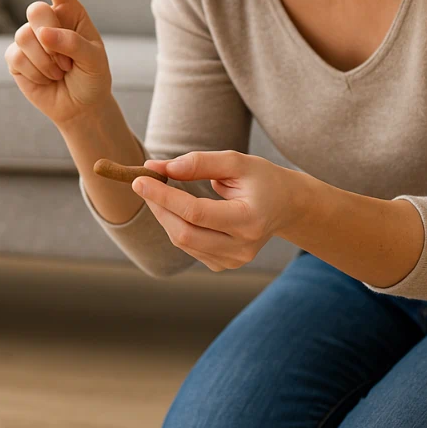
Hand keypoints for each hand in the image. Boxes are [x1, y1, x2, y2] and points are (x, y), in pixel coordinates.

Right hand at [5, 0, 111, 125]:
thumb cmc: (92, 76)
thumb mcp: (95, 59)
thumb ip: (73, 43)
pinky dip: (36, 72)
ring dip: (47, 61)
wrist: (80, 106)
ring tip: (60, 71)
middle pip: (36, 10)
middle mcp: (46, 19)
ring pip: (25, 36)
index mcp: (69, 10)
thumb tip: (42, 35)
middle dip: (53, 38)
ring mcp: (28, 37)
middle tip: (69, 60)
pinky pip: (17, 57)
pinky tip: (46, 78)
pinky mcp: (15, 58)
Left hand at [132, 150, 302, 271]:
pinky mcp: (224, 265)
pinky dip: (176, 226)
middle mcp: (242, 247)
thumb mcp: (236, 162)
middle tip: (143, 183)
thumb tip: (161, 167)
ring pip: (183, 242)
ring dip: (164, 216)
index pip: (196, 212)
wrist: (286, 206)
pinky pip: (189, 247)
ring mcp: (233, 260)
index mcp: (249, 219)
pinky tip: (176, 209)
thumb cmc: (262, 179)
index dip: (164, 196)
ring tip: (159, 192)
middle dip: (158, 207)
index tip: (140, 178)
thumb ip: (199, 162)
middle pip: (184, 233)